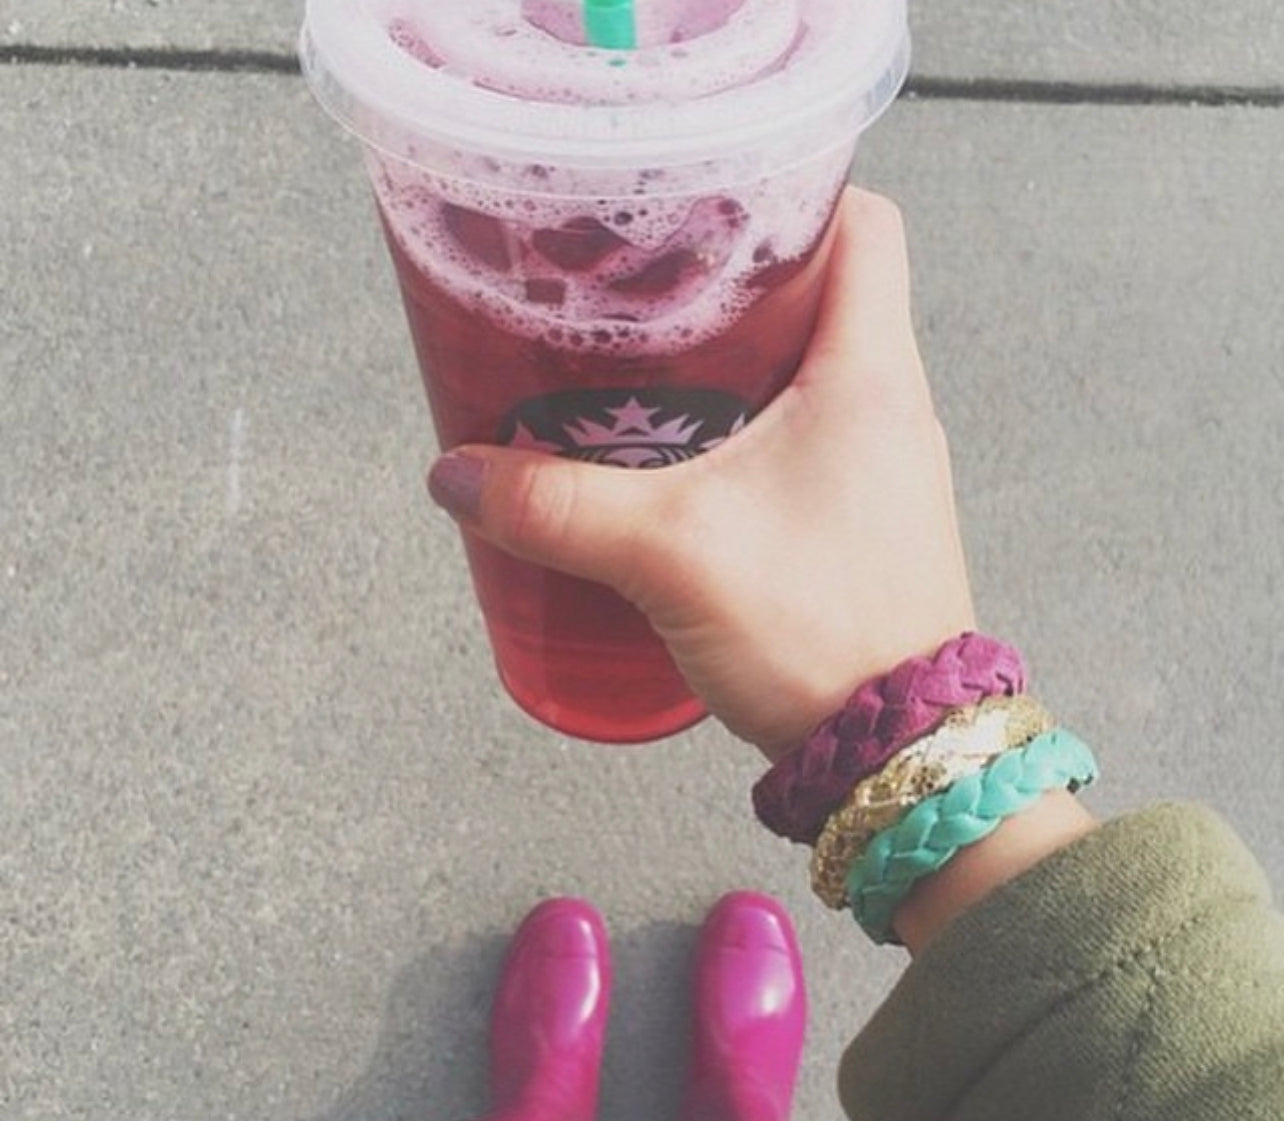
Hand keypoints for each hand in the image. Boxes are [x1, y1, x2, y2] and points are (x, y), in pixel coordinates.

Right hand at [427, 189, 975, 759]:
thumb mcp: (672, 554)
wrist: (898, 750)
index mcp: (870, 371)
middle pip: (821, 290)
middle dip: (729, 283)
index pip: (861, 221)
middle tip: (639, 292)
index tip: (702, 210)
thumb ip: (558, 508)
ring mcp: (880, 464)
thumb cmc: (819, 632)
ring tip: (640, 371)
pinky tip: (677, 462)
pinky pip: (803, 437)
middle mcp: (890, 403)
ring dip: (731, 363)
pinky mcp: (859, 516)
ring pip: (808, 368)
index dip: (788, 195)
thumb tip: (455, 475)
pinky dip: (742, 429)